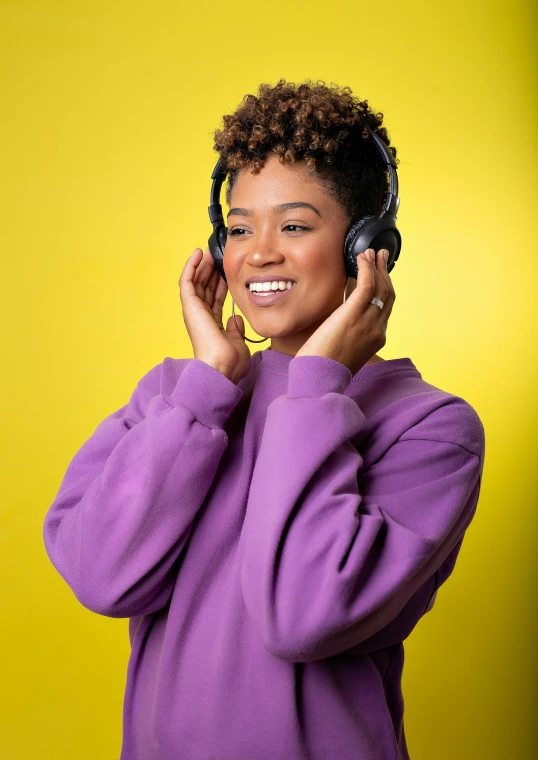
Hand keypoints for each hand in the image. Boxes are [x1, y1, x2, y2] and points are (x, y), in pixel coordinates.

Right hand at [179, 247, 251, 383]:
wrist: (223, 368)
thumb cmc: (230, 362)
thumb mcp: (238, 342)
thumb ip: (235, 329)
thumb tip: (235, 318)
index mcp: (212, 324)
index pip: (215, 298)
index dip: (220, 282)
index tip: (227, 270)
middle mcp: (201, 316)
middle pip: (204, 287)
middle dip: (211, 270)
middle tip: (218, 254)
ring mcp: (194, 311)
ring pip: (196, 281)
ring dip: (202, 265)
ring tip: (209, 250)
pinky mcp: (190, 306)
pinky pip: (187, 281)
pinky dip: (191, 266)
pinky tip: (198, 254)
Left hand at [295, 248, 394, 375]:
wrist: (319, 378)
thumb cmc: (323, 367)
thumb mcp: (342, 347)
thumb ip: (347, 331)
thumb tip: (341, 315)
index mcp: (376, 338)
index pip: (384, 307)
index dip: (383, 286)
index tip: (378, 273)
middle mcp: (377, 328)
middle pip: (388, 294)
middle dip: (385, 272)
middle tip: (380, 256)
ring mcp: (368, 321)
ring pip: (380, 287)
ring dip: (376, 266)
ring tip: (370, 253)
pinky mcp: (354, 313)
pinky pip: (367, 284)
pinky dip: (367, 268)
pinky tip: (362, 258)